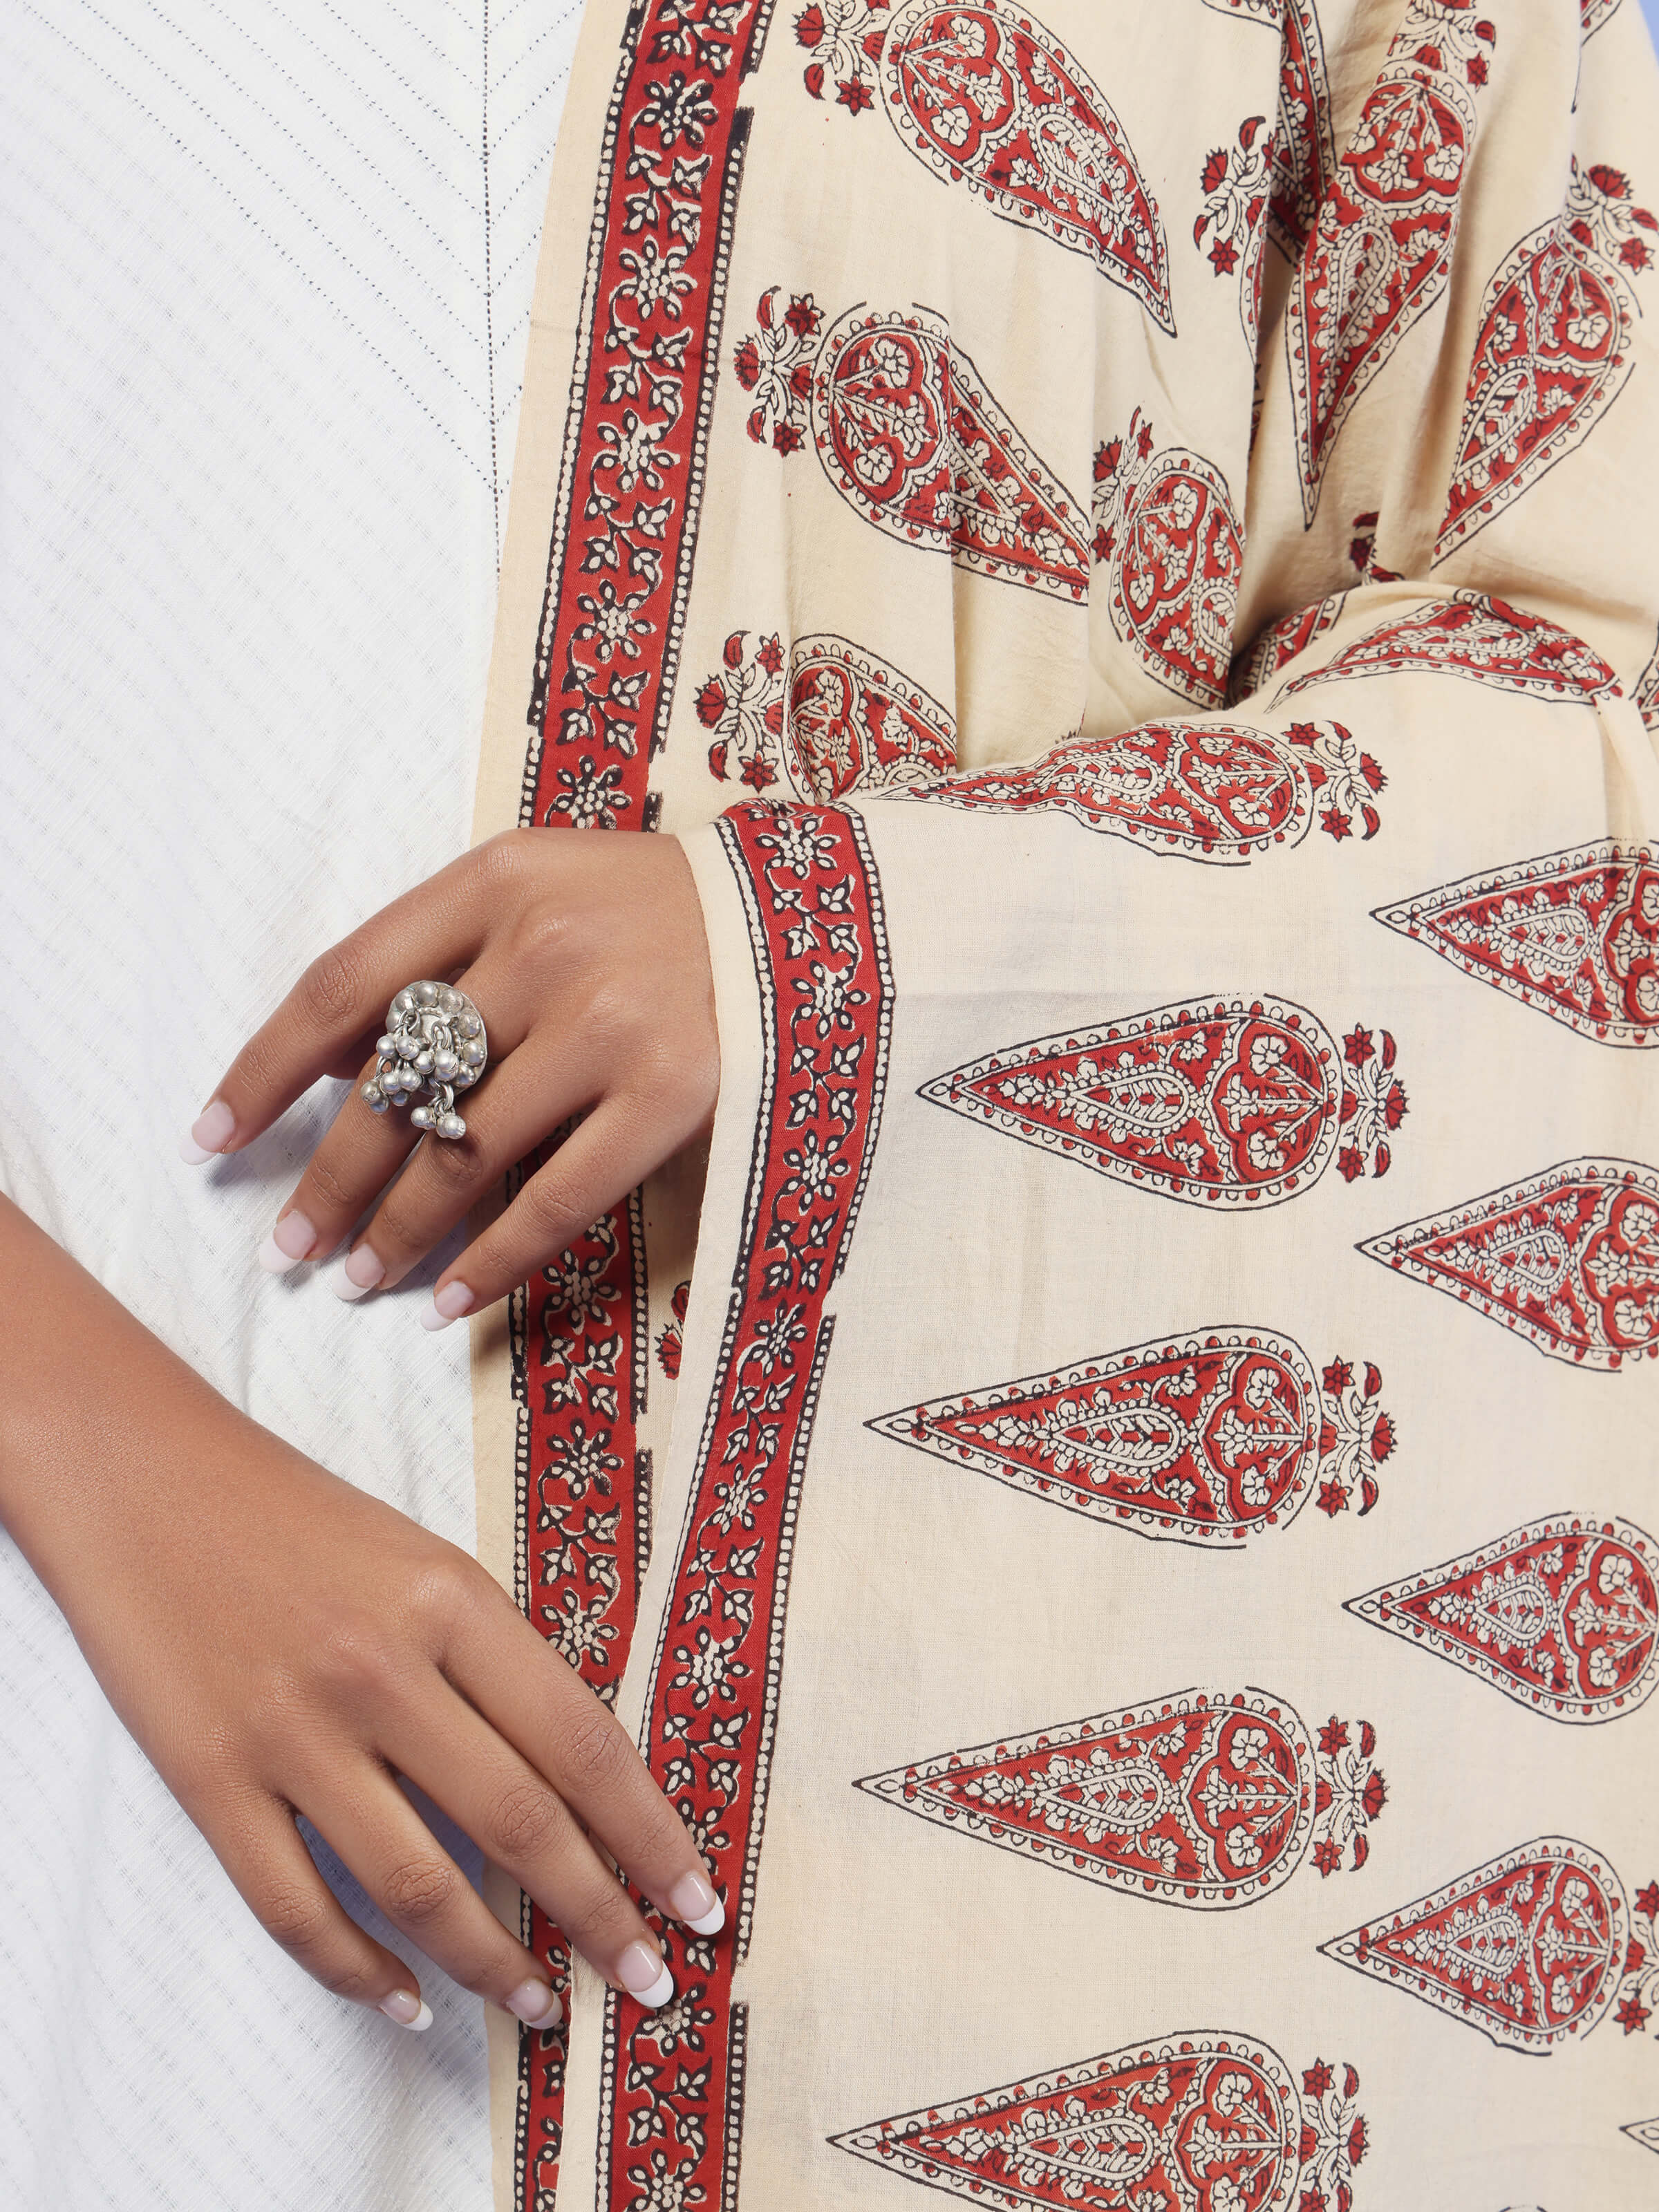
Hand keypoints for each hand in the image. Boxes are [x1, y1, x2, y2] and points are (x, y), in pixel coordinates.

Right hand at [0, 1199, 719, 2030]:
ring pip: (416, 1883)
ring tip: (542, 2007)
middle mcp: (382, 1668)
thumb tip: (579, 1781)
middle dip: (600, 1917)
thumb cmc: (299, 1515)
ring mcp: (293, 1730)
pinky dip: (358, 1970)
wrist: (144, 1480)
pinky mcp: (210, 1778)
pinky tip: (407, 1999)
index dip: (651, 1834)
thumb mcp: (425, 1559)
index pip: (583, 1742)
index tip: (701, 1899)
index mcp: (452, 1601)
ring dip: (493, 1964)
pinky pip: (297, 1905)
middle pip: (519, 1822)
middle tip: (650, 1980)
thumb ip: (495, 1659)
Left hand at [185, 829, 718, 1323]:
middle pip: (395, 1084)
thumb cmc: (657, 910)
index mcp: (494, 880)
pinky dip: (495, 1260)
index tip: (211, 1139)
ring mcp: (609, 1022)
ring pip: (465, 1152)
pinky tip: (451, 1299)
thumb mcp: (540, 888)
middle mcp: (543, 946)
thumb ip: (442, 954)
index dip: (263, 1071)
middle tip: (287, 1247)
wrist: (812, 918)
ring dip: (398, 1230)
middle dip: (327, 1180)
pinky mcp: (671, 1093)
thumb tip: (327, 1063)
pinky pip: (557, 1199)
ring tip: (358, 1278)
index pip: (341, 983)